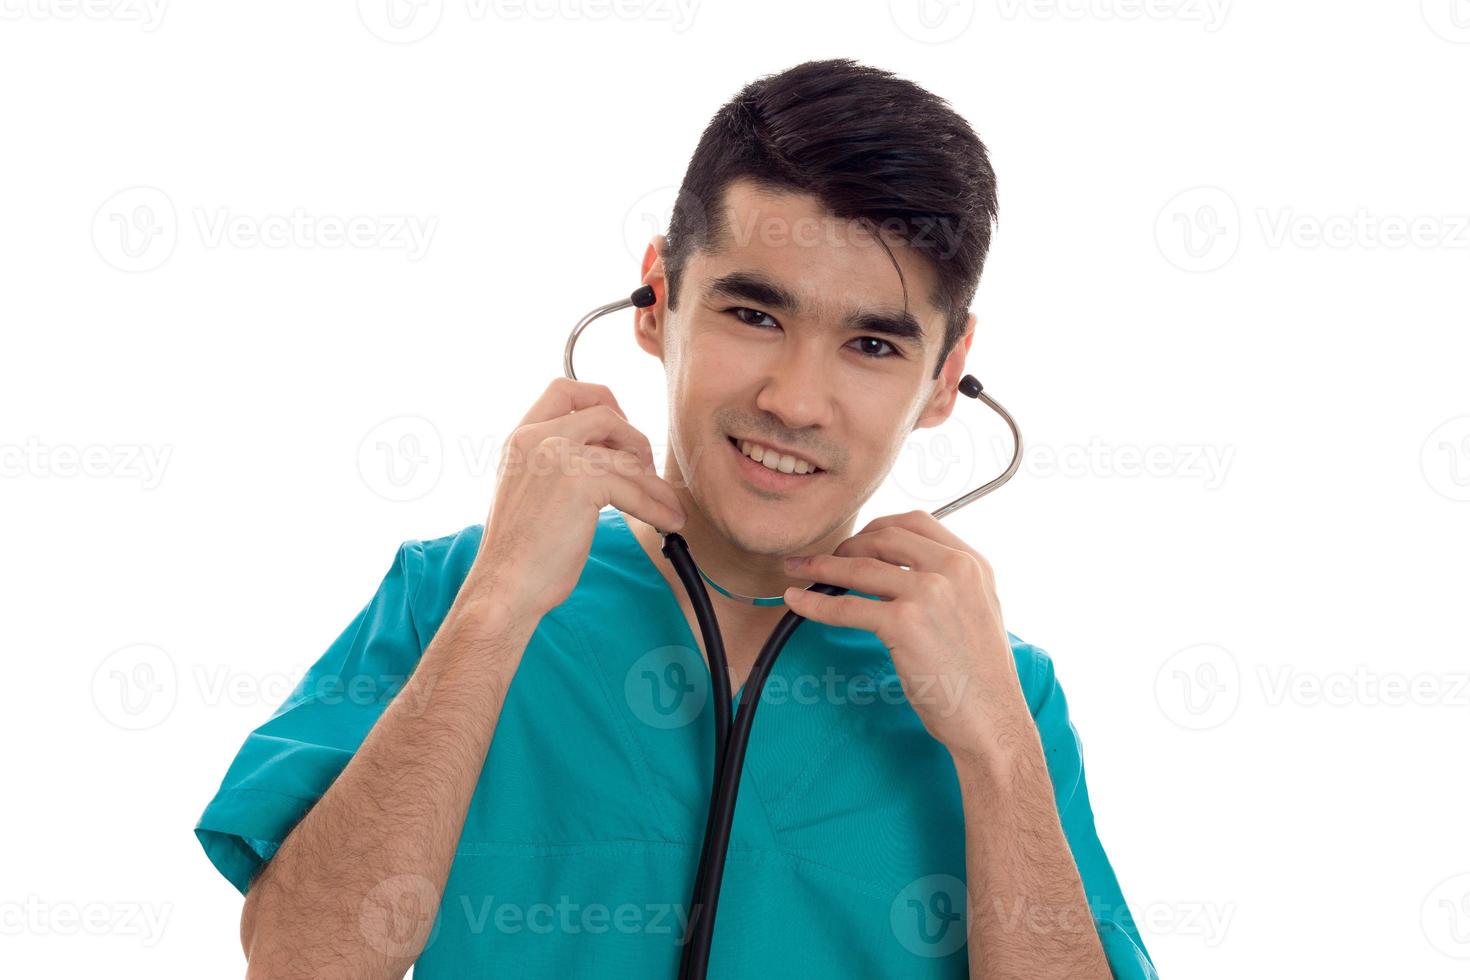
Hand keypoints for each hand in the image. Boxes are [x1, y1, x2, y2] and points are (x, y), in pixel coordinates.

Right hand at [464, 378, 686, 622]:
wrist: (505, 586)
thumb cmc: (520, 553)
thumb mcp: (528, 491)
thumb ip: (554, 465)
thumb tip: (607, 457)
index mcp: (521, 438)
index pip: (565, 390)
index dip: (602, 400)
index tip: (620, 428)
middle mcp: (536, 438)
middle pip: (604, 411)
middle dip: (633, 437)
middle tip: (644, 470)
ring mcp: (557, 456)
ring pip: (626, 456)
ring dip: (654, 483)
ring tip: (669, 505)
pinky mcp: (580, 482)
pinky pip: (634, 488)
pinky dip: (657, 506)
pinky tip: (668, 522)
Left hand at [780, 510, 1029, 759]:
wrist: (992, 720)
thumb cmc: (980, 677)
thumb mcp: (976, 611)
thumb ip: (947, 583)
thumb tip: (898, 571)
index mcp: (973, 563)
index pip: (916, 522)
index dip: (877, 528)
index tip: (856, 542)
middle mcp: (955, 569)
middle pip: (884, 536)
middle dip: (847, 545)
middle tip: (825, 560)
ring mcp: (930, 593)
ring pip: (860, 566)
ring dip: (821, 566)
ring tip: (796, 570)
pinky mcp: (906, 623)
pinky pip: (847, 606)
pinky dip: (816, 603)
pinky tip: (797, 602)